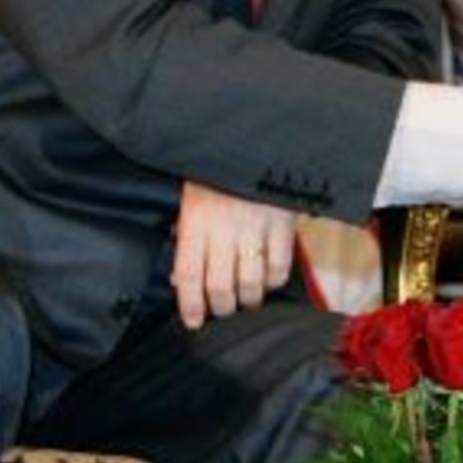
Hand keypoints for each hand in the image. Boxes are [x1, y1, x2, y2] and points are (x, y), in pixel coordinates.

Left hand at [171, 181, 296, 329]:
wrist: (258, 140)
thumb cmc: (218, 170)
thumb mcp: (192, 198)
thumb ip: (185, 235)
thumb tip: (179, 279)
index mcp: (197, 220)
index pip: (188, 274)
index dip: (189, 304)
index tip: (192, 321)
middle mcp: (224, 227)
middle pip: (220, 285)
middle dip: (221, 307)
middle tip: (222, 311)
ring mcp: (255, 226)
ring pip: (251, 282)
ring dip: (249, 299)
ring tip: (246, 301)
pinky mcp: (283, 223)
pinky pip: (280, 265)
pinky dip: (274, 280)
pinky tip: (268, 280)